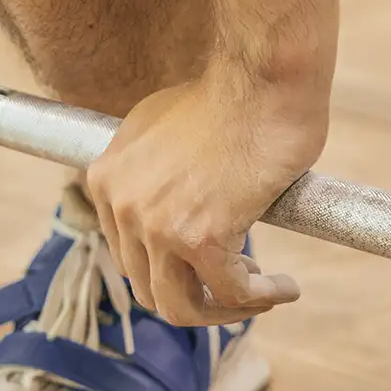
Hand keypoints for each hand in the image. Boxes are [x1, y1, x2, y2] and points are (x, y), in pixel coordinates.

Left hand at [84, 64, 326, 326]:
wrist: (262, 78)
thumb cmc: (229, 96)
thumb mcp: (161, 127)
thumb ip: (150, 169)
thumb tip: (168, 203)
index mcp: (105, 178)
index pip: (128, 252)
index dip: (170, 269)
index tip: (207, 266)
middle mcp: (120, 204)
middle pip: (148, 286)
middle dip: (195, 297)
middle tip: (238, 284)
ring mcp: (155, 224)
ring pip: (181, 306)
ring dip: (224, 312)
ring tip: (261, 294)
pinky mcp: (199, 237)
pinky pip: (230, 293)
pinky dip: (260, 299)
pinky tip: (285, 288)